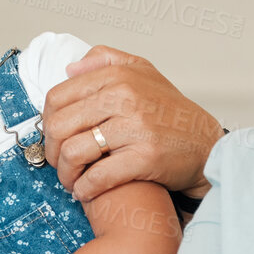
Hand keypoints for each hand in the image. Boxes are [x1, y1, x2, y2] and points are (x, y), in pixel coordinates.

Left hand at [41, 46, 223, 202]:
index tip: (54, 138)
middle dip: (51, 152)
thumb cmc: (172, 113)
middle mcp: (125, 98)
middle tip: (58, 164)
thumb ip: (105, 61)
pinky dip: (85, 189)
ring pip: (74, 153)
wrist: (206, 145)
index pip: (58, 97)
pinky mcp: (145, 157)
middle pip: (59, 126)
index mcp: (118, 77)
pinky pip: (98, 177)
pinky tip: (86, 191)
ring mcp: (136, 128)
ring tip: (71, 180)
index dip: (46, 122)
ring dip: (65, 174)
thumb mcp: (143, 72)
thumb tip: (70, 69)